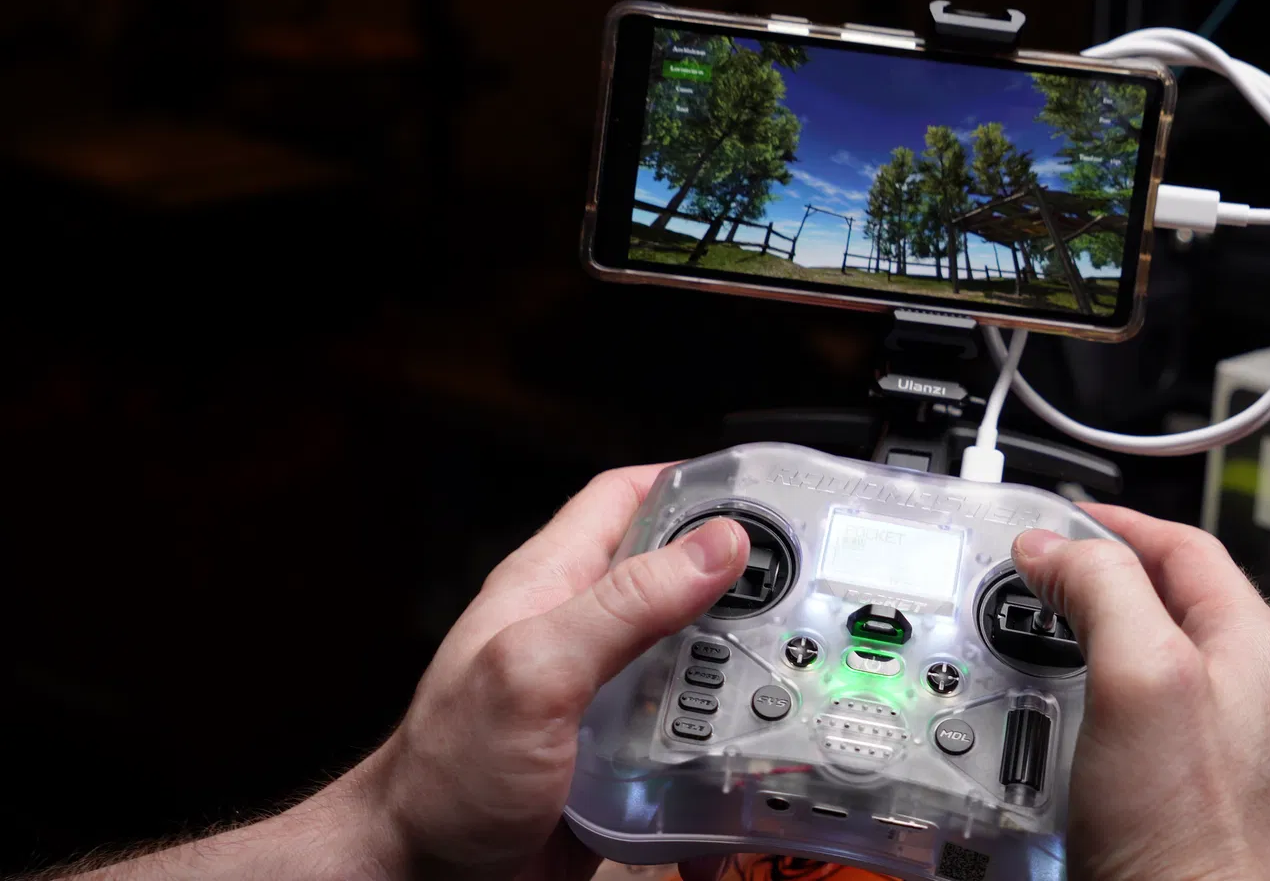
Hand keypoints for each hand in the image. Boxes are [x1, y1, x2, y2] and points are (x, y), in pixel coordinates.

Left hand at [362, 465, 749, 879]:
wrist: (420, 879)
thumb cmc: (445, 774)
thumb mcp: (534, 671)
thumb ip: (622, 605)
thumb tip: (715, 544)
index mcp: (549, 585)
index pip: (624, 499)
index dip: (690, 483)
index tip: (760, 490)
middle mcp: (578, 633)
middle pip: (675, 581)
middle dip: (735, 588)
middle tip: (794, 599)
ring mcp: (598, 697)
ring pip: (691, 662)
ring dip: (736, 675)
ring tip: (782, 684)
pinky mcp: (616, 758)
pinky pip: (683, 736)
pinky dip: (717, 750)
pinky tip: (740, 766)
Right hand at [1011, 506, 1269, 880]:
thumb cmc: (1191, 831)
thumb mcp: (1142, 677)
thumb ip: (1105, 591)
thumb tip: (1056, 545)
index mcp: (1251, 643)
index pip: (1181, 544)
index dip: (1113, 521)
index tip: (1055, 520)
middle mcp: (1240, 686)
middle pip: (1160, 596)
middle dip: (1092, 575)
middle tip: (1034, 574)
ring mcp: (1213, 738)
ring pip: (1140, 653)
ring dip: (1082, 633)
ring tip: (1037, 631)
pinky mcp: (1178, 783)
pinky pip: (1127, 712)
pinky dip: (1082, 693)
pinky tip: (1054, 711)